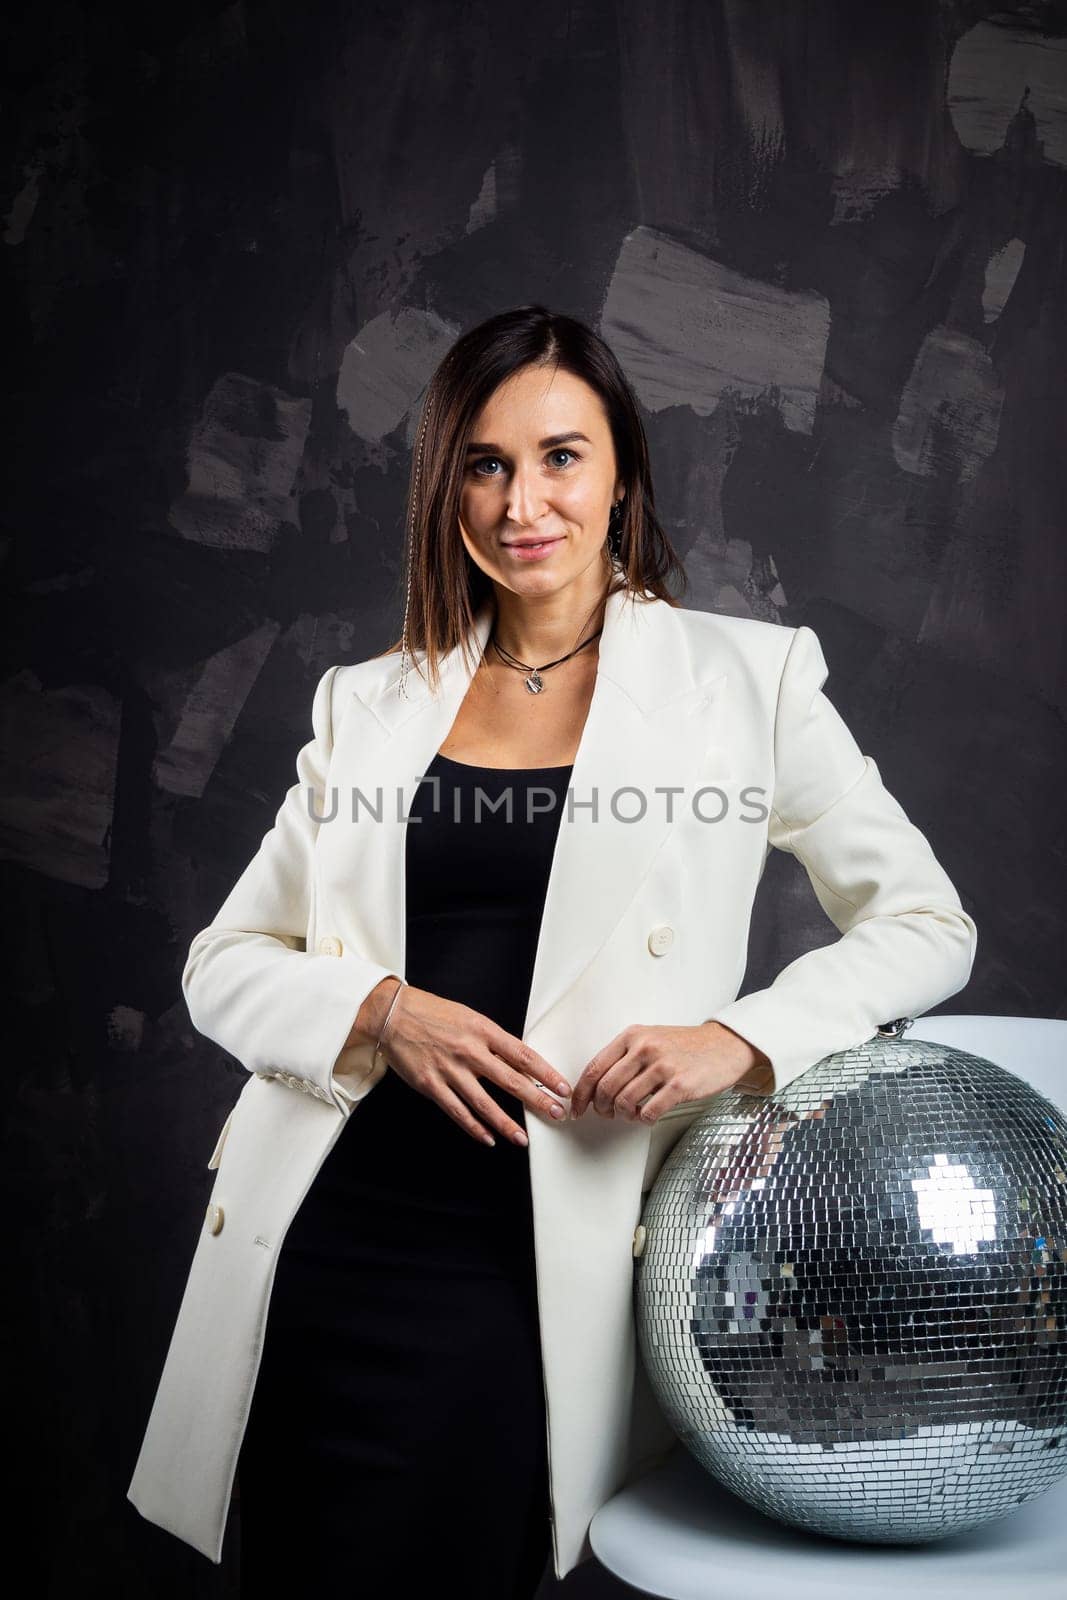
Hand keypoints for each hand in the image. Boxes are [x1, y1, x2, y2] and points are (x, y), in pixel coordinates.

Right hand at [369, 983, 572, 1147]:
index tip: (562, 1087)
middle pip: (511, 1080)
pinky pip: (457, 1111)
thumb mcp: (470, 1018)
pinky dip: (474, 1127)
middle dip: (537, 1100)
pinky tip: (488, 1138)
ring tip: (522, 1138)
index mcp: (483, 1030)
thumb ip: (493, 1040)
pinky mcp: (431, 1085)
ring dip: (506, 1124)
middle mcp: (469, 1050)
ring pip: (484, 1103)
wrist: (394, 1015)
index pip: (523, 1054)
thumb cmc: (433, 1014)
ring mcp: (449, 1070)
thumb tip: (520, 1062)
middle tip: (556, 1113)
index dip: (545, 1073)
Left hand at [568, 1021, 772, 1121]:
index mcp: (632, 1036)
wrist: (724, 1045)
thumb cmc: (684, 1046)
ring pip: (624, 1102)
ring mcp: (663, 1066)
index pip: (594, 1068)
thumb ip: (624, 1056)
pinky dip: (643, 1120)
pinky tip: (648, 1115)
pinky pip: (648, 1112)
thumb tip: (594, 1085)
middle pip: (605, 1088)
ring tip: (631, 1114)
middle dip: (601, 1108)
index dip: (581, 1093)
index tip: (577, 1108)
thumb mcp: (650, 1039)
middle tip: (606, 1115)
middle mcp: (645, 1048)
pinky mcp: (680, 1085)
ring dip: (623, 1115)